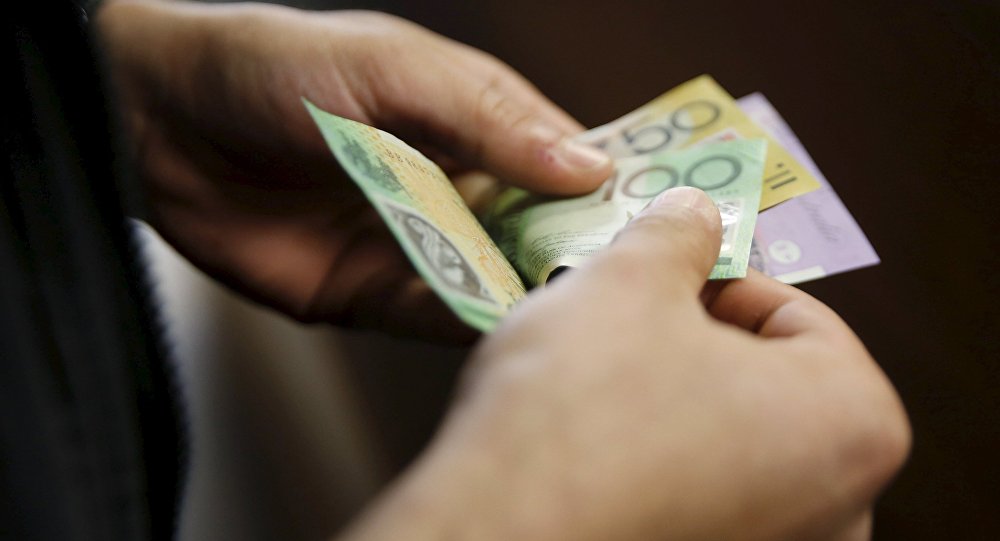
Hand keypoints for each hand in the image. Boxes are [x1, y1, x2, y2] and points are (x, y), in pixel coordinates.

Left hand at [96, 1, 611, 339]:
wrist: (160, 125)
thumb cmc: (275, 68)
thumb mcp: (393, 68)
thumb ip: (486, 115)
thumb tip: (585, 164)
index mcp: (469, 119)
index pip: (562, 157)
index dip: (611, 185)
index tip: (668, 216)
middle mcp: (454, 183)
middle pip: (539, 226)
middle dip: (581, 250)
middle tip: (640, 280)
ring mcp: (417, 241)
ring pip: (496, 276)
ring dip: (534, 292)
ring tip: (584, 310)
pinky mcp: (373, 293)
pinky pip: (436, 313)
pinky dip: (471, 321)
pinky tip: (507, 325)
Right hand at [341, 187, 909, 540]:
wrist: (493, 535)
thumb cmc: (576, 415)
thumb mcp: (628, 283)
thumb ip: (678, 234)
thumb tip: (692, 217)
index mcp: (854, 422)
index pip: (795, 313)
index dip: (715, 278)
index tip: (660, 272)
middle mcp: (840, 504)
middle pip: (766, 378)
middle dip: (693, 338)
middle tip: (625, 314)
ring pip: (728, 436)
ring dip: (671, 394)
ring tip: (601, 374)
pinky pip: (698, 489)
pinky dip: (658, 458)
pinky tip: (598, 441)